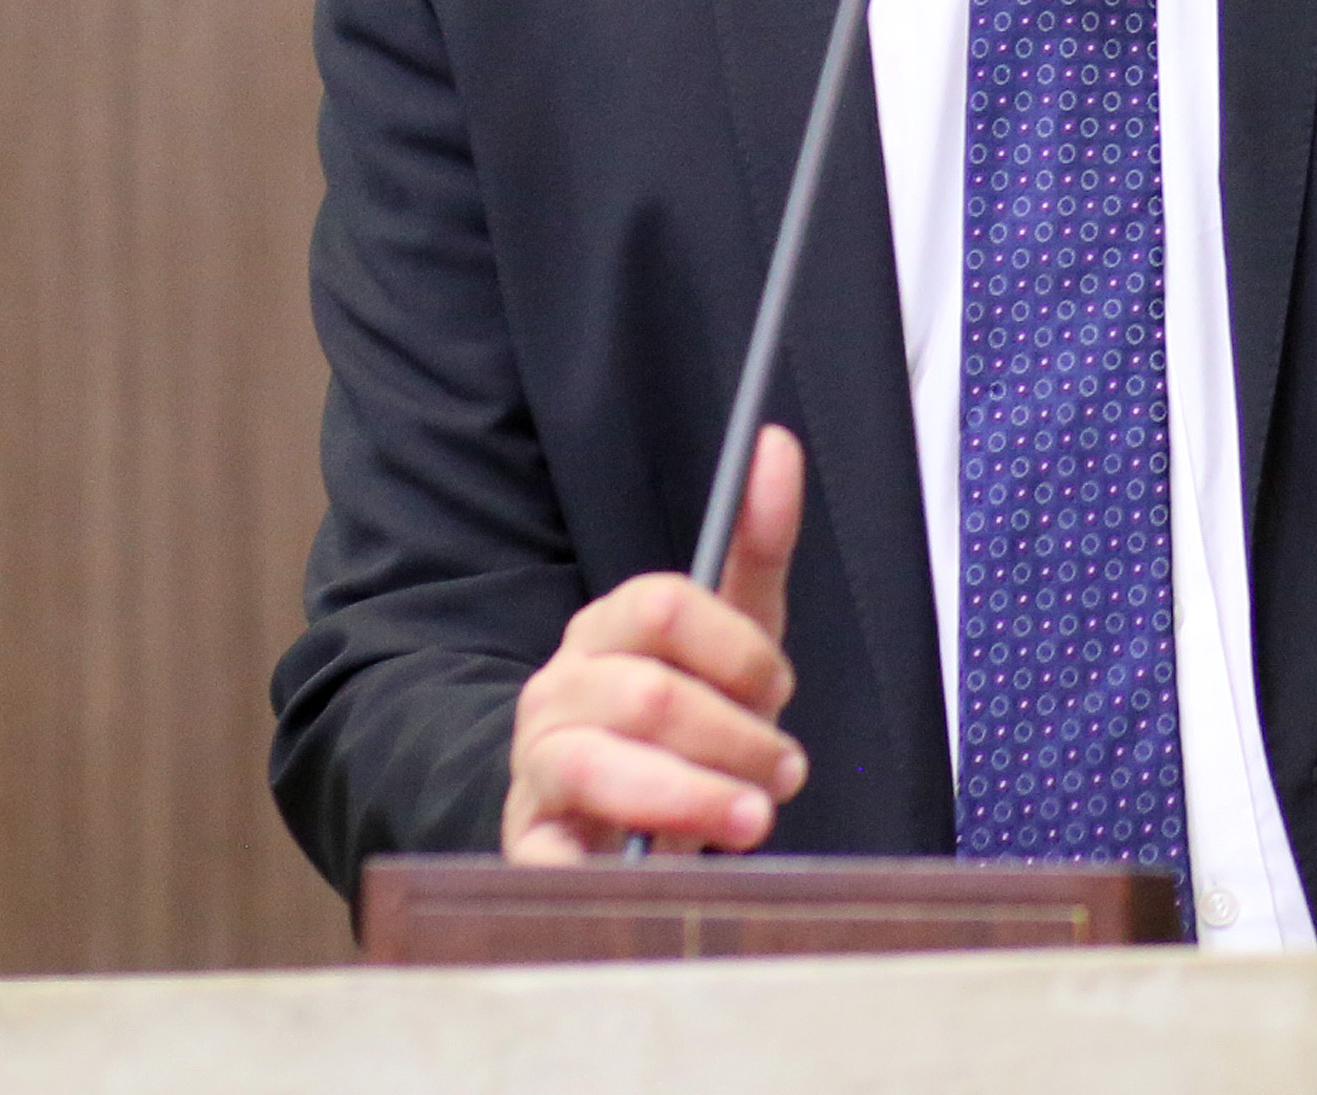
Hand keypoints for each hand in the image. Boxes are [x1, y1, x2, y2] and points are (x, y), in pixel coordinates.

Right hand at [502, 424, 811, 860]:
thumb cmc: (690, 713)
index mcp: (608, 626)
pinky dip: (601, 869)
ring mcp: (537, 764)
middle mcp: (561, 687)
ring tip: (753, 820)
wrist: (622, 810)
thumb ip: (758, 539)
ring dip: (696, 797)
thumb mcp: (737, 627)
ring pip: (604, 768)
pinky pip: (549, 857)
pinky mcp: (529, 842)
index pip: (664, 606)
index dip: (739, 650)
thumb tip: (776, 442)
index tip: (781, 688)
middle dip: (736, 737)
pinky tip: (657, 874)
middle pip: (649, 694)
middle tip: (786, 770)